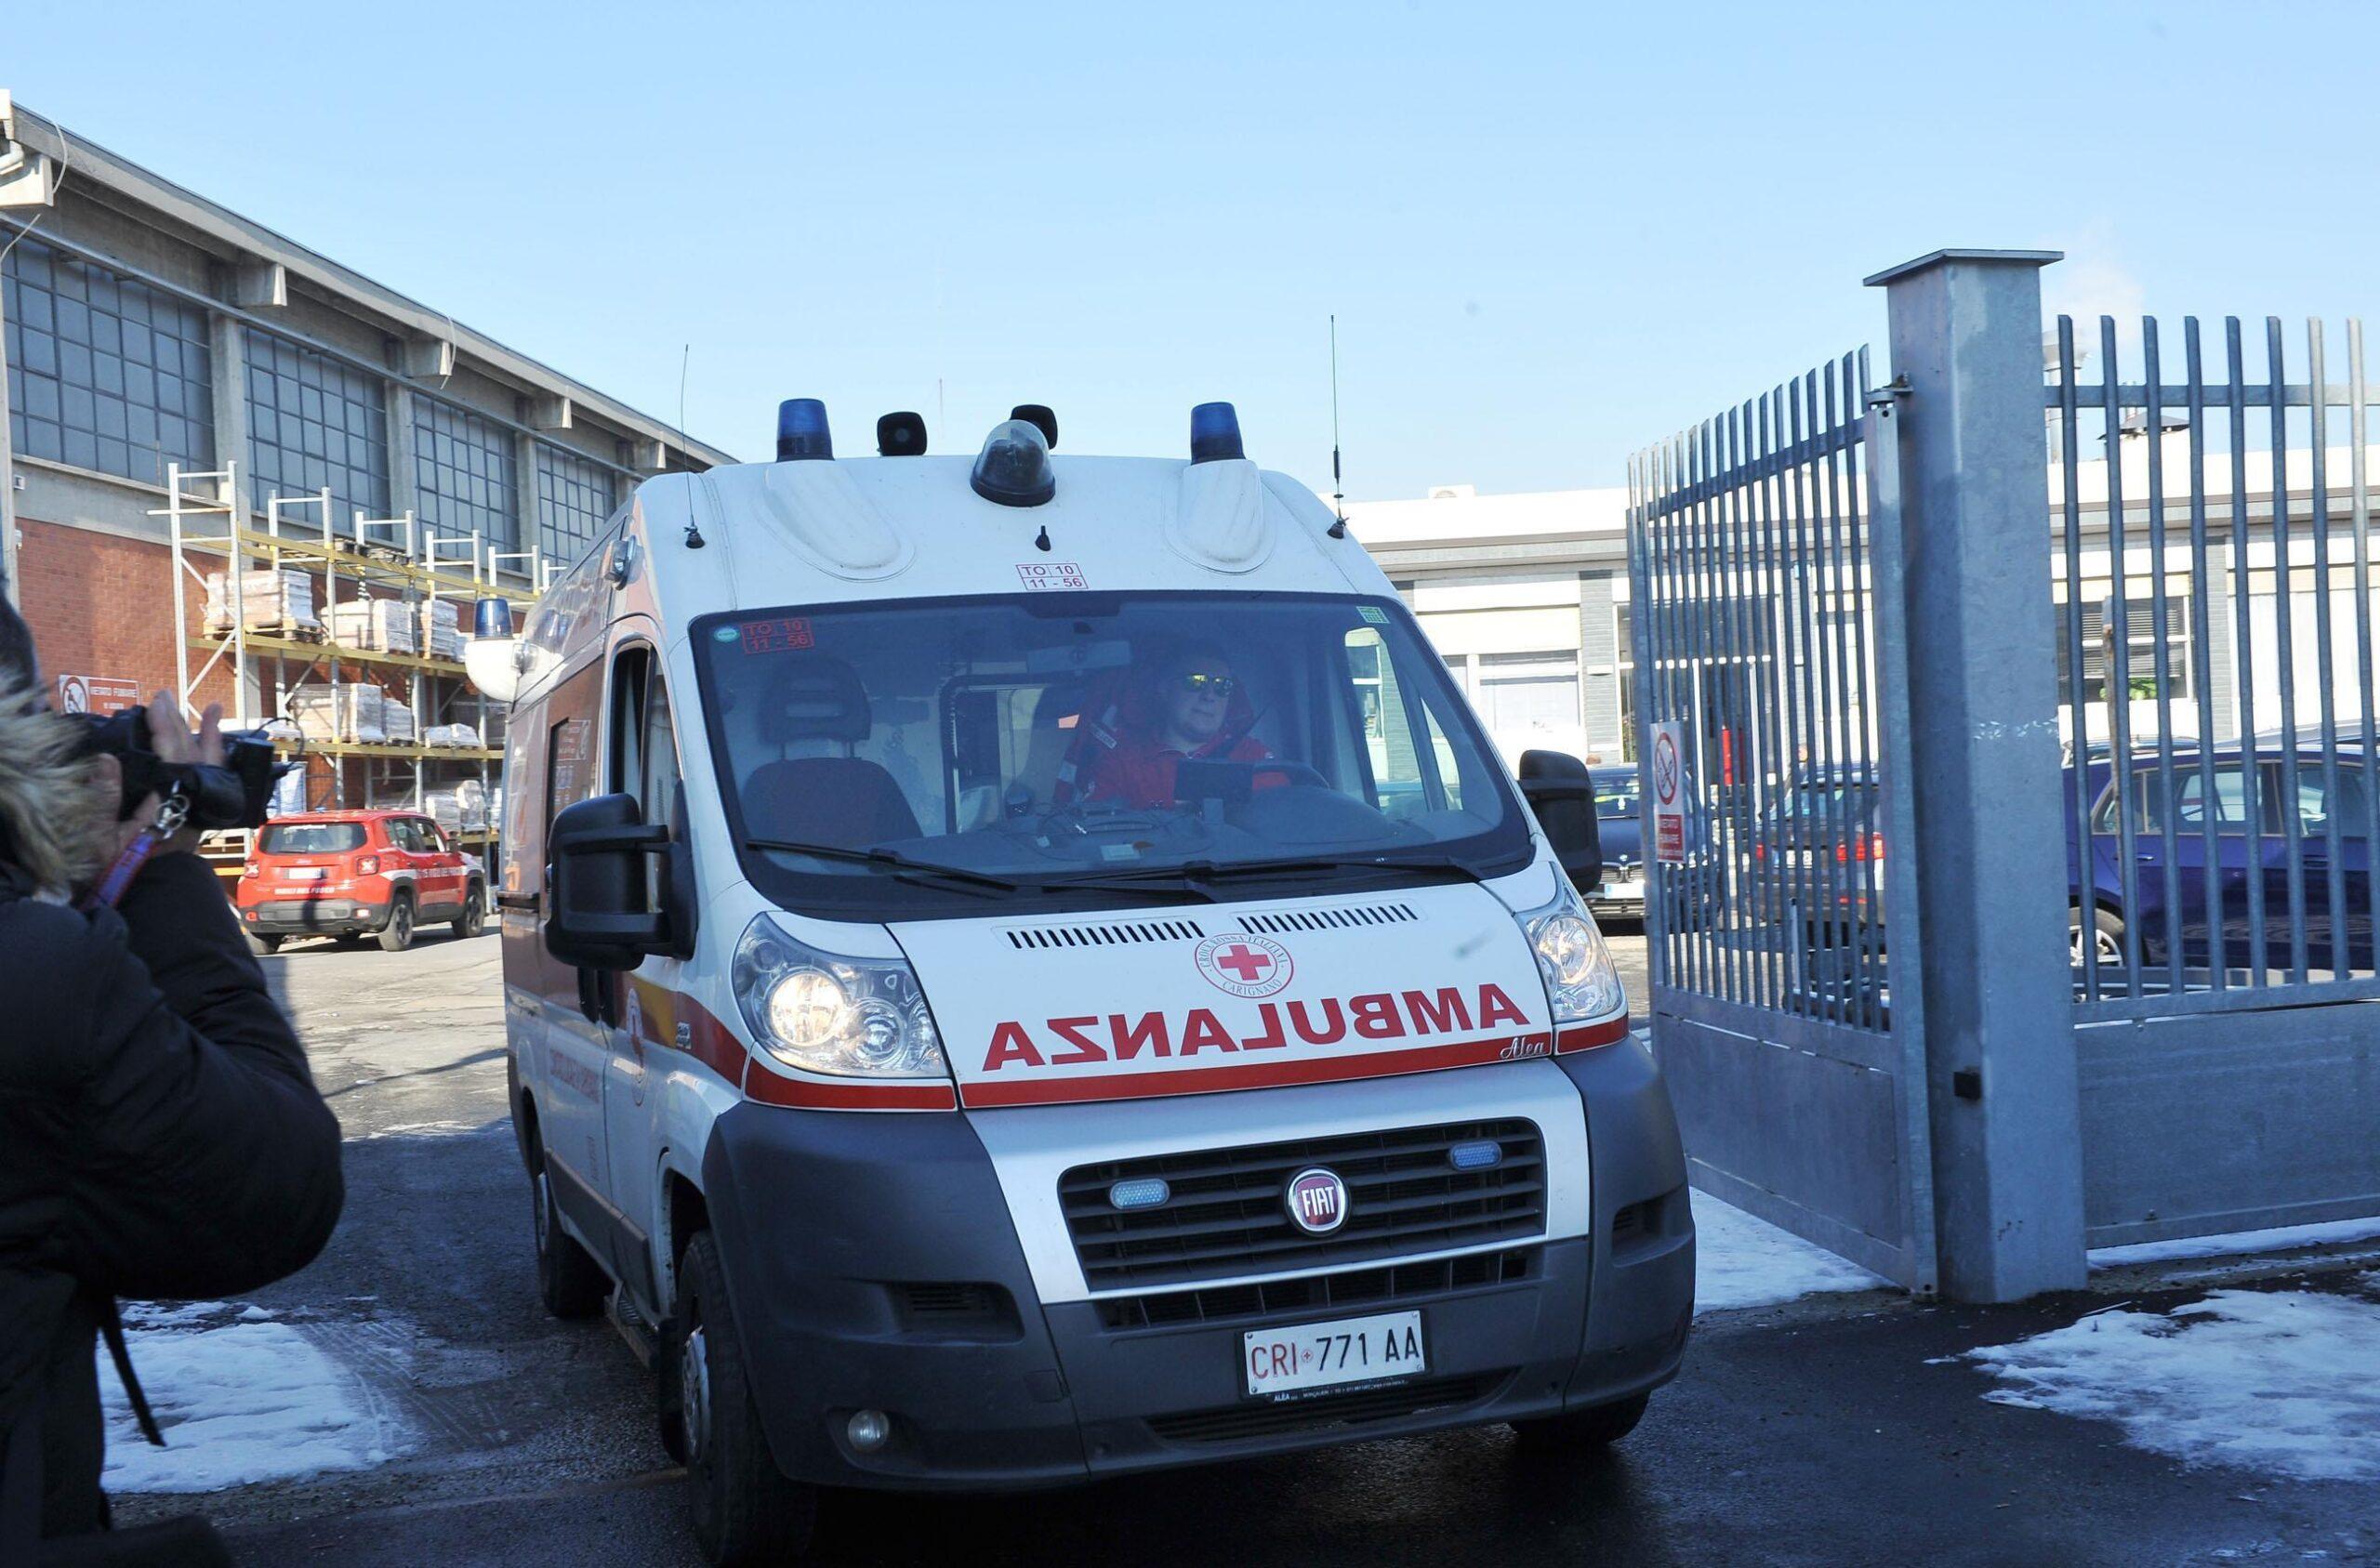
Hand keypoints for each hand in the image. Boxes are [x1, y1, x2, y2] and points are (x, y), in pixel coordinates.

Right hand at [102, 694, 222, 864]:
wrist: (154, 894)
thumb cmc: (123, 870)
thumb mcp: (103, 839)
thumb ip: (105, 799)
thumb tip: (105, 759)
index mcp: (169, 805)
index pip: (171, 759)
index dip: (163, 730)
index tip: (155, 705)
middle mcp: (191, 803)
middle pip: (190, 755)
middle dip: (177, 723)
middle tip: (165, 695)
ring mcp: (200, 808)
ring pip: (208, 764)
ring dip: (207, 735)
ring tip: (210, 708)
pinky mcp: (202, 814)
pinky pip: (213, 778)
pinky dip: (214, 757)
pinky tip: (214, 743)